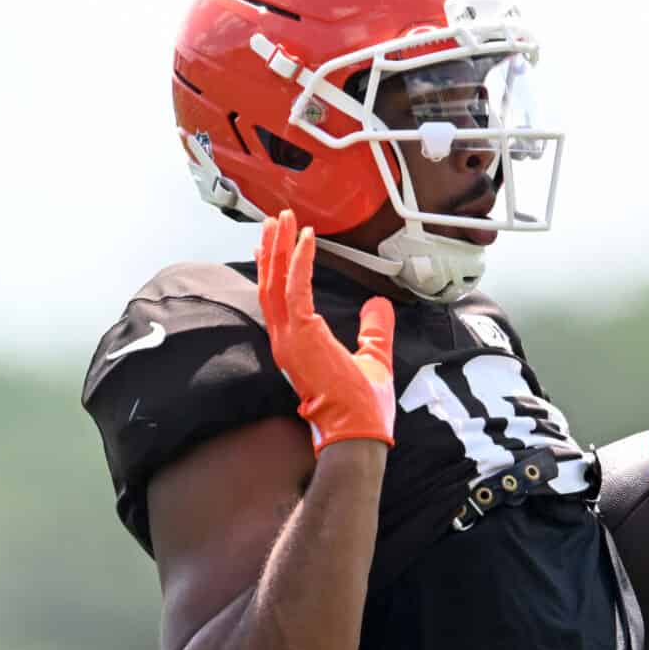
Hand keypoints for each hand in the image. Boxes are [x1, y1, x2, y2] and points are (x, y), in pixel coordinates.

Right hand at [257, 210, 395, 452]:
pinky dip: (300, 262)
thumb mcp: (374, 357)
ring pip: (275, 283)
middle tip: (274, 220)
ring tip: (281, 219)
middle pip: (270, 285)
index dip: (272, 271)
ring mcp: (289, 339)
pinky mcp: (301, 335)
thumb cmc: (363, 405)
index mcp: (297, 346)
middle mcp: (285, 340)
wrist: (359, 430)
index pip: (277, 301)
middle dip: (272, 249)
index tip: (269, 246)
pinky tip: (306, 240)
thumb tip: (379, 304)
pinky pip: (296, 290)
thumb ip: (374, 330)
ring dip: (278, 248)